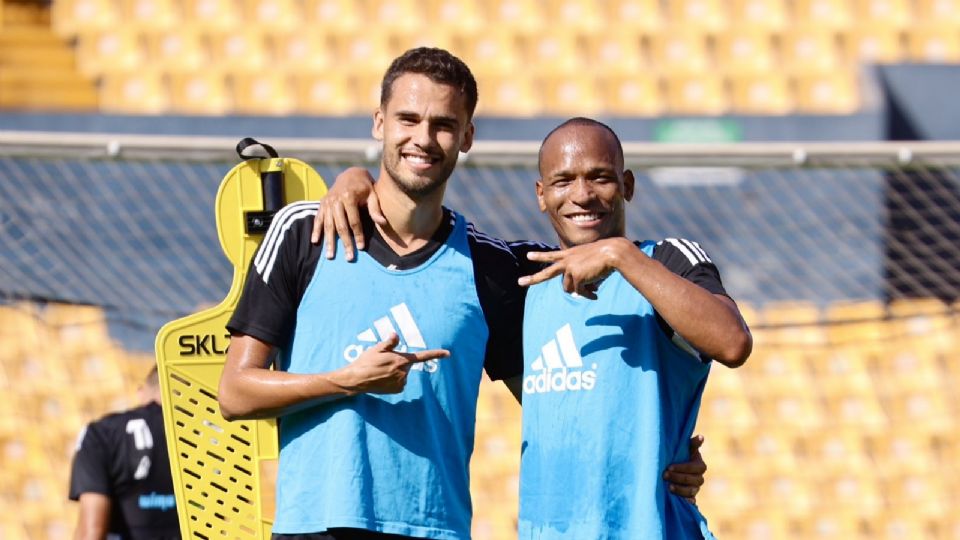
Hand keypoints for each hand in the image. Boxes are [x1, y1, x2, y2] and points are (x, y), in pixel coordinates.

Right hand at [310, 166, 384, 260]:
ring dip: (329, 242)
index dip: (358, 235)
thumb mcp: (373, 194)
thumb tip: (382, 222)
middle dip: (345, 243)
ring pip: (328, 225)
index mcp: (349, 197)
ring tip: (330, 256)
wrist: (350, 174)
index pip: (354, 221)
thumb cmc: (365, 187)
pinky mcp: (322, 204)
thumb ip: (375, 209)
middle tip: (349, 257)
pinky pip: (318, 219)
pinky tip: (315, 242)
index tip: (361, 248)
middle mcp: (335, 200)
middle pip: (340, 226)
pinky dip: (316, 230)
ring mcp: (327, 202)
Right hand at [334, 333, 448, 394]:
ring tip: (381, 370)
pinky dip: (394, 380)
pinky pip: (400, 382)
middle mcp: (403, 372)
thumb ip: (390, 342)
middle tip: (383, 361)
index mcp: (401, 359)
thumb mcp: (377, 348)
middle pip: (407, 364)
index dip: (436, 354)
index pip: (422, 356)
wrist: (356, 380)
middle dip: (399, 361)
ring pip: (403, 373)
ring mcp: (401, 382)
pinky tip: (383, 379)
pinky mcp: (397, 390)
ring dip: (396, 371)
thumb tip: (396, 335)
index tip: (448, 353)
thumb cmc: (366, 361)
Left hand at [517, 239, 626, 299]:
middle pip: (547, 273)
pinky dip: (588, 295)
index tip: (528, 255)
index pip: (552, 256)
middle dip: (533, 279)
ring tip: (593, 288)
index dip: (540, 256)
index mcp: (570, 254)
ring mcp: (570, 269)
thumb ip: (580, 274)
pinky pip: (580, 292)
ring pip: (569, 288)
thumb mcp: (589, 262)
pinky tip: (596, 293)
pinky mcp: (576, 277)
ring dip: (580, 291)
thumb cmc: (606, 256)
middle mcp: (567, 261)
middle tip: (519, 282)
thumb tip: (576, 292)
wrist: (613, 252)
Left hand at [663, 434, 706, 503]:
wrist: (676, 469)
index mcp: (700, 466)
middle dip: (678, 478)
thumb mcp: (686, 448)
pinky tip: (679, 501)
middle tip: (664, 475)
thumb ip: (692, 444)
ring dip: (680, 490)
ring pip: (691, 491)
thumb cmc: (681, 455)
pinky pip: (690, 502)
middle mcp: (700, 478)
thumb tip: (701, 437)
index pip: (694, 468)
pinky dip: (686, 502)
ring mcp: (696, 489)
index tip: (669, 466)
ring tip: (668, 487)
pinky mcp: (691, 498)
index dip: (682, 468)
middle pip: (692, 480)